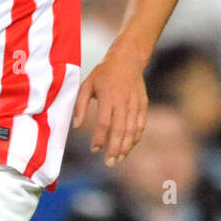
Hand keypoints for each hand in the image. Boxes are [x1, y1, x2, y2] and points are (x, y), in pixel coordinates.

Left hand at [72, 46, 147, 166]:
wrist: (128, 58)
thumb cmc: (103, 73)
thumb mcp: (87, 84)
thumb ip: (80, 105)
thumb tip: (76, 126)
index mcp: (108, 96)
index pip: (104, 122)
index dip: (99, 138)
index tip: (94, 150)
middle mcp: (123, 101)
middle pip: (120, 129)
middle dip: (115, 148)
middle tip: (109, 163)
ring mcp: (135, 103)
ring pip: (132, 129)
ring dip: (126, 147)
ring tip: (118, 159)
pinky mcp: (143, 104)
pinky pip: (141, 124)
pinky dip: (135, 138)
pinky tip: (128, 147)